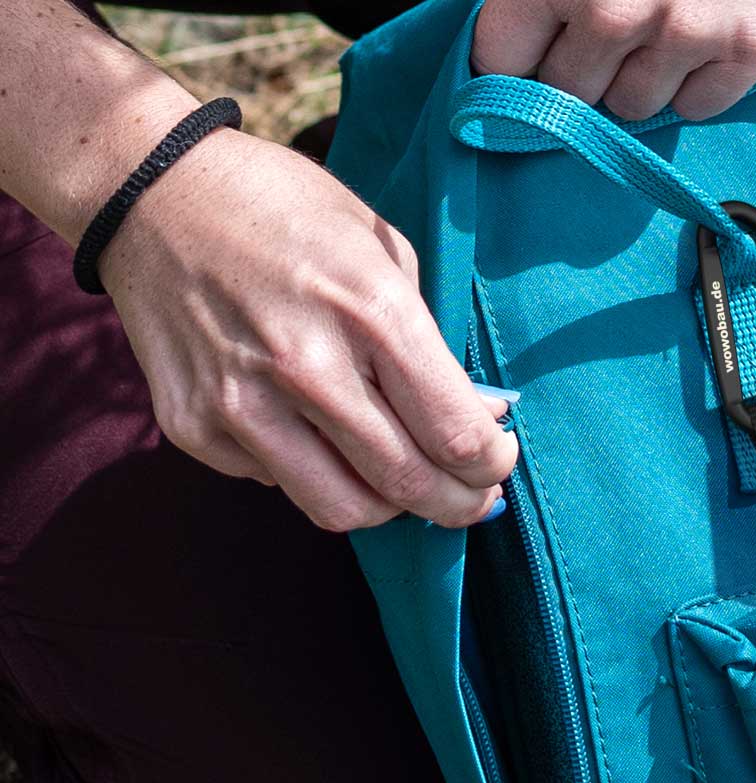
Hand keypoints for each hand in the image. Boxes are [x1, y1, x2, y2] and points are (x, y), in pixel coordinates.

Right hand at [100, 129, 517, 530]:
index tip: (497, 463)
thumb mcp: (382, 247)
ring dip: (388, 507)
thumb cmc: (285, 211)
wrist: (154, 196)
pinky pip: (279, 484)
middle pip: (407, 485)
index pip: (454, 433)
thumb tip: (475, 415)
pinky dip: (313, 472)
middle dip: (457, 504)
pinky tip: (317, 432)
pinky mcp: (194, 428)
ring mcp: (241, 404)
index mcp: (370, 312)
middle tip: (471, 499)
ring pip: (343, 509)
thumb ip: (429, 337)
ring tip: (403, 480)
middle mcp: (305, 366)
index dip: (491, 465)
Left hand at [471, 0, 755, 120]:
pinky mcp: (748, 46)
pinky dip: (696, 82)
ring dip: (639, 76)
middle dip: (582, 64)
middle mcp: (615, 11)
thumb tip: (506, 47)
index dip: (519, 53)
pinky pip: (697, 106)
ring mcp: (685, 32)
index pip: (504, 61)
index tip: (536, 44)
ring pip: (633, 106)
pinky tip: (701, 35)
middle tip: (608, 22)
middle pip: (569, 94)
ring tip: (659, 20)